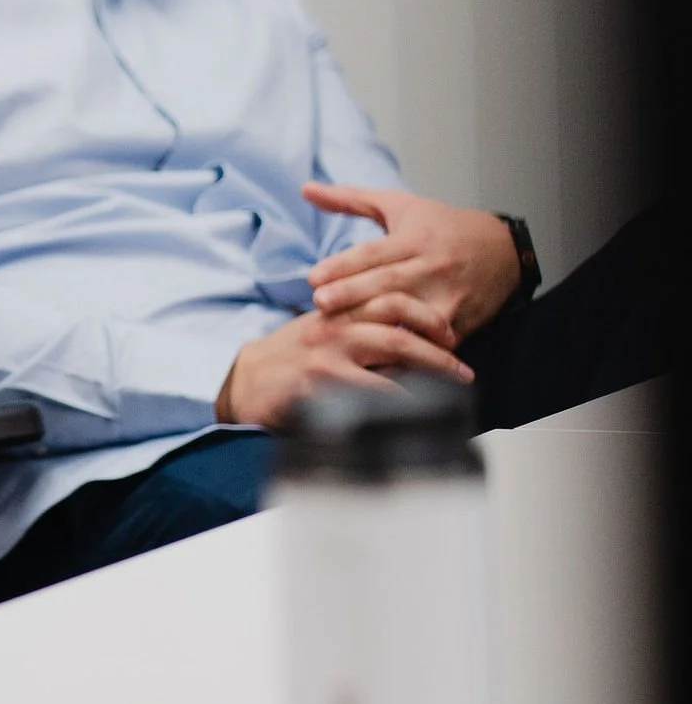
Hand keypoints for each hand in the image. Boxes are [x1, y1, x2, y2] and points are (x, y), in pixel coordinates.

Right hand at [216, 305, 472, 429]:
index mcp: (336, 308)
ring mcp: (328, 352)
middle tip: (460, 363)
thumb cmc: (287, 362)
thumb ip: (358, 329)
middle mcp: (335, 324)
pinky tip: (421, 407)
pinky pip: (373, 388)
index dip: (425, 311)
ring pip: (393, 346)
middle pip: (398, 317)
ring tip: (456, 383)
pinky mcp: (320, 382)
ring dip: (432, 365)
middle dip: (437, 340)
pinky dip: (402, 396)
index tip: (448, 330)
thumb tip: (407, 341)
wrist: (242, 383)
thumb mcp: (321, 332)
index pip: (389, 295)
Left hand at [303, 183, 519, 345]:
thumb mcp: (399, 205)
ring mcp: (449, 298)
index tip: (313, 278)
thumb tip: (304, 189)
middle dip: (354, 295)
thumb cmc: (443, 227)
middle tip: (320, 305)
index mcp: (416, 238)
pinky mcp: (461, 325)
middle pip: (389, 284)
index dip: (344, 265)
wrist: (505, 251)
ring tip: (344, 337)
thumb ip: (350, 200)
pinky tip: (380, 364)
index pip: (375, 253)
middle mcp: (432, 268)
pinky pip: (431, 343)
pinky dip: (410, 355)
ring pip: (411, 315)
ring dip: (379, 327)